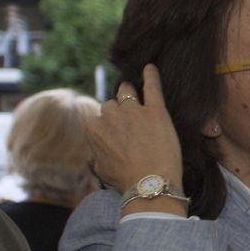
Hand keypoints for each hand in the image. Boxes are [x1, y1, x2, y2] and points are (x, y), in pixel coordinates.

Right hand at [86, 66, 183, 196]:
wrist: (151, 183)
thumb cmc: (126, 180)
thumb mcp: (101, 169)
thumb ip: (97, 153)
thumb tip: (97, 152)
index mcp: (93, 128)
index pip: (99, 118)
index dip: (110, 127)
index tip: (118, 134)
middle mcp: (110, 115)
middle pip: (112, 105)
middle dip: (119, 112)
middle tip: (131, 124)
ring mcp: (133, 111)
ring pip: (127, 93)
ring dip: (130, 95)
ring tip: (136, 96)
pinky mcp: (155, 111)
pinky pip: (152, 87)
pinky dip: (151, 76)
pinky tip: (151, 67)